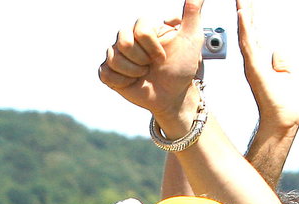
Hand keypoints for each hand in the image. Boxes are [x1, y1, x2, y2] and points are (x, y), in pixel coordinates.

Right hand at [99, 0, 205, 122]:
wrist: (173, 96)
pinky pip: (106, 72)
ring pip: (114, 59)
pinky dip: (122, 81)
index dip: (152, 48)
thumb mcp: (192, 39)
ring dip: (134, 73)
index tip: (163, 57)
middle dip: (142, 60)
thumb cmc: (182, 67)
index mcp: (145, 28)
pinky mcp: (110, 72)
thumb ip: (192, 13)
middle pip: (124, 43)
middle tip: (151, 66)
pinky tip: (132, 82)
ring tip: (143, 74)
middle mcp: (129, 38)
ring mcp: (117, 55)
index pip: (140, 30)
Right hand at [236, 0, 298, 130]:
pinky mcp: (255, 69)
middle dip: (244, 7)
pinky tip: (243, 13)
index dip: (249, 14)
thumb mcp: (286, 76)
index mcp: (260, 60)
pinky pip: (249, 44)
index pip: (253, 31)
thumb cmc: (285, 105)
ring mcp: (253, 63)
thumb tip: (277, 52)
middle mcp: (253, 59)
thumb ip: (281, 63)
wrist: (283, 123)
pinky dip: (245, 28)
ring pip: (245, 31)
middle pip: (248, 27)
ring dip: (243, 12)